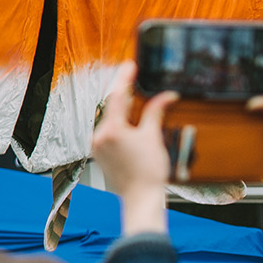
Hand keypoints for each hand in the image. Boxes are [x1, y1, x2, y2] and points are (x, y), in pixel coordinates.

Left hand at [93, 64, 178, 234]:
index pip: (117, 96)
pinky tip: (130, 125)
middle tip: (134, 80)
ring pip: (109, 120)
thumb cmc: (148, 173)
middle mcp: (99, 136)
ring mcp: (97, 145)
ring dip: (122, 111)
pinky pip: (108, 132)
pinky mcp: (99, 153)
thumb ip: (156, 113)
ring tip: (135, 103)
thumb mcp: (154, 138)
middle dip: (124, 95)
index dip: (125, 79)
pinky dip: (119, 125)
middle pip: (111, 107)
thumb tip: (165, 96)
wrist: (140, 197)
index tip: (130, 66)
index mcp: (111, 130)